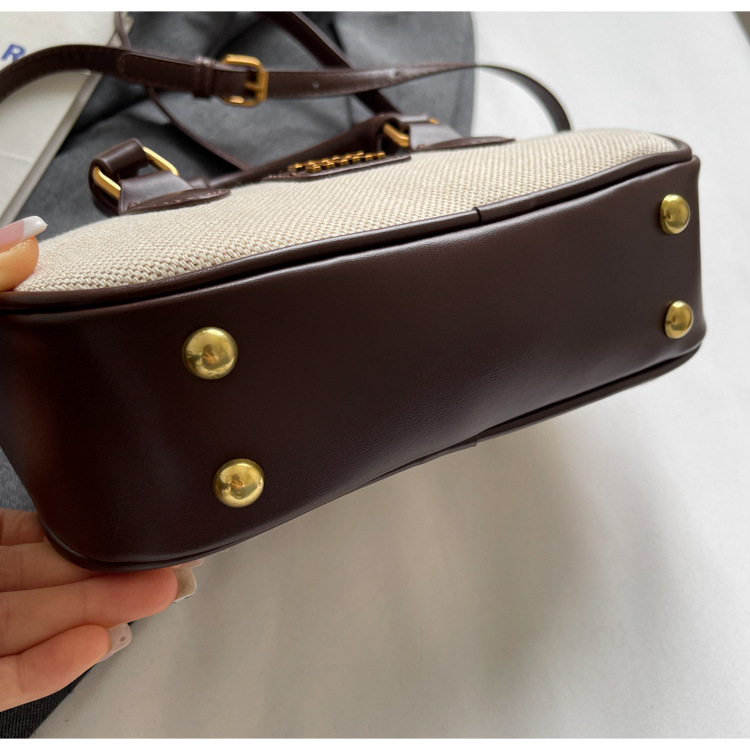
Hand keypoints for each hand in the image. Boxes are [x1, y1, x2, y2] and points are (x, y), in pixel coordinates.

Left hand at [0, 218, 193, 711]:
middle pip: (27, 575)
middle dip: (104, 569)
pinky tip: (95, 637)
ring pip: (14, 623)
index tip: (129, 511)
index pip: (13, 522)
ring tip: (150, 592)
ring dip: (91, 610)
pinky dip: (45, 663)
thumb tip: (26, 241)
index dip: (77, 519)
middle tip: (165, 563)